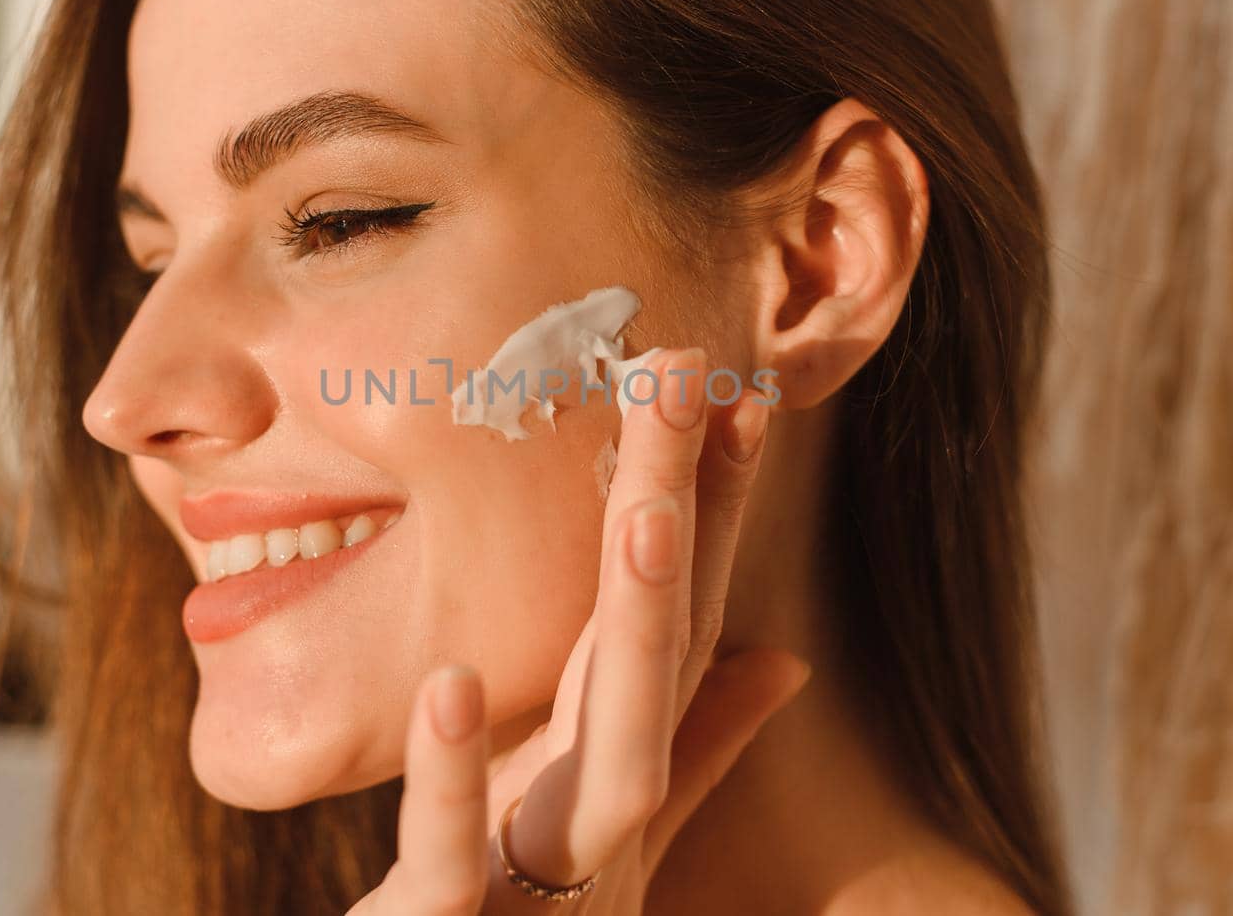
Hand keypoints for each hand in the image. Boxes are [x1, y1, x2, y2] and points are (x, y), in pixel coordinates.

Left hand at [347, 347, 812, 914]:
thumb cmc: (535, 915)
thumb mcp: (613, 821)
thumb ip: (695, 743)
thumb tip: (786, 657)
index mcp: (627, 760)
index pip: (692, 615)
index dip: (722, 508)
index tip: (744, 389)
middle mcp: (609, 806)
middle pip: (661, 646)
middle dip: (682, 507)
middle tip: (693, 370)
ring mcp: (548, 872)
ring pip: (610, 745)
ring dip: (632, 627)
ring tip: (643, 512)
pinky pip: (457, 854)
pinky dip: (456, 779)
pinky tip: (446, 687)